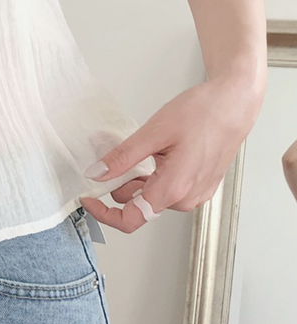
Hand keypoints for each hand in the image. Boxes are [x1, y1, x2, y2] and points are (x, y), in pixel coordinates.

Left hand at [79, 74, 263, 232]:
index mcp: (174, 189)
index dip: (104, 213)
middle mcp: (186, 199)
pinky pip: (167, 189)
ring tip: (145, 148)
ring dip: (139, 178)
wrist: (234, 104)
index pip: (130, 220)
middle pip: (138, 205)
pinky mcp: (200, 186)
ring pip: (152, 196)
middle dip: (122, 184)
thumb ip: (122, 158)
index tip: (89, 198)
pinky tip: (159, 153)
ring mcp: (196, 194)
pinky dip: (154, 175)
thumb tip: (96, 174)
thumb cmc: (202, 114)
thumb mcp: (153, 133)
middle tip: (117, 154)